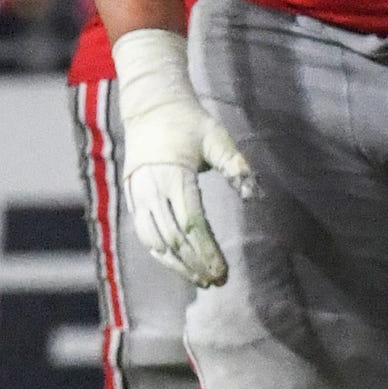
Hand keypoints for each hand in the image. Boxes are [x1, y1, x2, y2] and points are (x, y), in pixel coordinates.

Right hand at [111, 28, 254, 287]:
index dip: (206, 251)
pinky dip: (160, 254)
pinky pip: (144, 234)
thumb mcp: (217, 138)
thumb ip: (236, 166)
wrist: (151, 107)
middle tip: (217, 281)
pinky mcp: (133, 198)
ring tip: (200, 280)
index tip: (222, 271)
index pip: (191, 223)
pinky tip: (179, 265)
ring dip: (177, 265)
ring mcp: (138, 195)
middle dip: (195, 263)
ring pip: (155, 242)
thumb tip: (255, 196)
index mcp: (174, 174)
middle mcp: (152, 188)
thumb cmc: (190, 122)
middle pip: (173, 239)